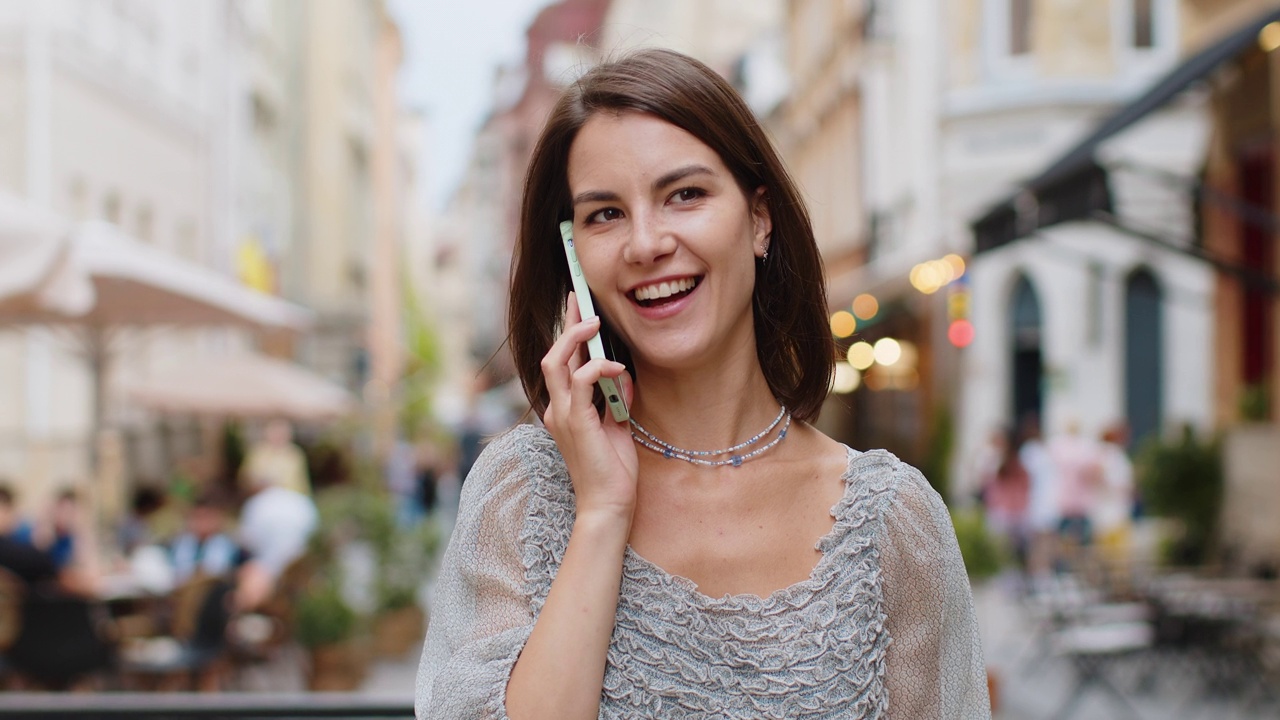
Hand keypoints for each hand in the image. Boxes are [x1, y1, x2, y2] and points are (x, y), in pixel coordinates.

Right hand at [540, 292, 637, 523]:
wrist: (609, 505)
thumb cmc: (613, 470)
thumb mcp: (617, 425)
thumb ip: (615, 399)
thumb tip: (622, 375)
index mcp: (564, 409)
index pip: (561, 363)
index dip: (568, 332)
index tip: (578, 306)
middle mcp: (557, 409)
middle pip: (552, 355)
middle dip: (567, 324)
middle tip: (580, 298)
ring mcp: (562, 415)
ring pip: (555, 363)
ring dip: (576, 339)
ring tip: (594, 323)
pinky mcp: (576, 423)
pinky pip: (581, 381)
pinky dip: (599, 368)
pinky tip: (618, 367)